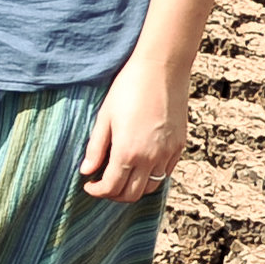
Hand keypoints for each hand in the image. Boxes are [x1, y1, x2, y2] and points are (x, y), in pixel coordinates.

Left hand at [78, 50, 187, 201]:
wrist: (162, 68)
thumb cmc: (129, 88)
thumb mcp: (105, 117)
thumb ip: (95, 148)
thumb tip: (86, 171)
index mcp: (127, 152)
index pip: (111, 188)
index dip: (97, 191)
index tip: (89, 185)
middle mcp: (150, 158)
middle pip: (132, 194)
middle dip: (114, 194)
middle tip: (103, 184)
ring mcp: (167, 153)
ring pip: (151, 186)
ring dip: (134, 187)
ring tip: (122, 175)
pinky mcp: (179, 145)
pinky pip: (165, 172)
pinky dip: (152, 175)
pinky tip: (141, 163)